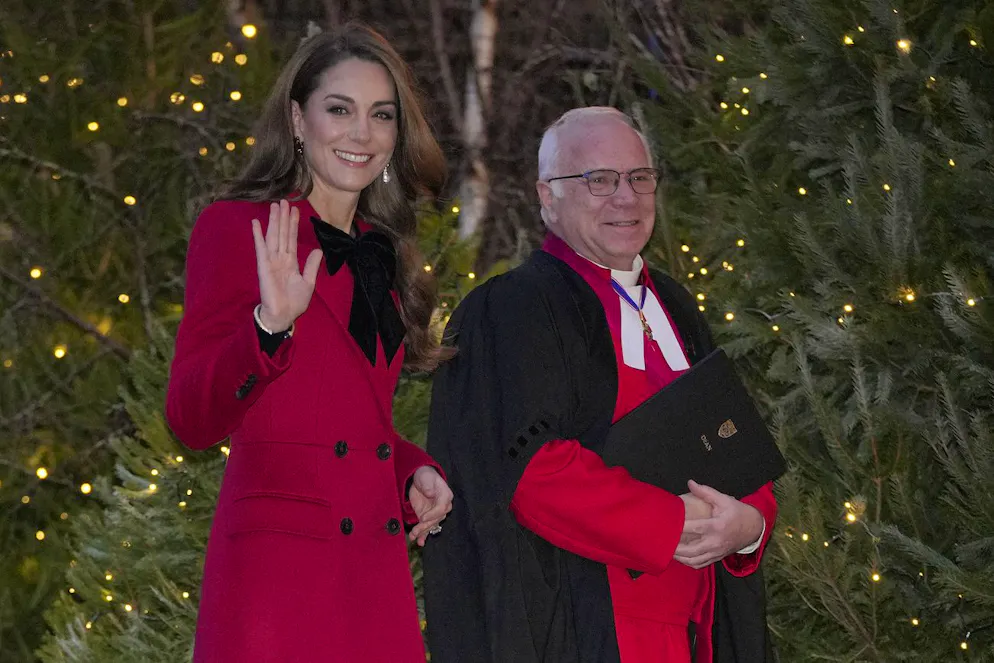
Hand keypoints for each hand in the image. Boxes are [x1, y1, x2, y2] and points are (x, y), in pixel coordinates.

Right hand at [251, 199, 322, 330]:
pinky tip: (256, 223)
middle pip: (282, 233)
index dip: (293, 224)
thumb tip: (318, 250)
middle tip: (284, 201)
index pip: (291, 238)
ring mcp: (271, 261)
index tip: (295, 210)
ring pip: (273, 237)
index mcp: (290, 262)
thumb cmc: (294, 302)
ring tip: (274, 206)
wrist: (284, 315)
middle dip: (283, 217)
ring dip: (273, 221)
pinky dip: (258, 235)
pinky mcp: (264, 266)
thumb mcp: (308, 282)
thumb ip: (312, 266)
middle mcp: (280, 258)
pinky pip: (261, 248)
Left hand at [408, 466, 453, 546]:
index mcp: (446, 496)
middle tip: (416, 530)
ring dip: (422, 532)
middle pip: (436, 519)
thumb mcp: (427, 478)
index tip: (422, 517)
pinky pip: (427, 527)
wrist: (420, 478)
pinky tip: (419, 541)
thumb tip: (430, 493)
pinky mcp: (427, 517)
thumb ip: (429, 486)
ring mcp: (434, 513)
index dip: (432, 514)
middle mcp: (442, 506)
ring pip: (431, 525)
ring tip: (414, 536)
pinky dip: (423, 535)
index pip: (441, 508)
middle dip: (425, 525)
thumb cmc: (426, 477)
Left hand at [673, 480, 763, 568]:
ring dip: (680, 558)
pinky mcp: (717, 558)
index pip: (694, 528)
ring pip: (694, 560)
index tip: (667, 524)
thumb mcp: (723, 499)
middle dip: (675, 548)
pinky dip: (689, 562)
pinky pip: (700, 564)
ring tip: (668, 550)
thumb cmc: (737, 512)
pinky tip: (680, 557)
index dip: (679, 527)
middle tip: (662, 541)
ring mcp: (716, 552)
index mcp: (716, 526)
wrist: (754, 528)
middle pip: (691, 550)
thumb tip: (690, 482)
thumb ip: (705, 492)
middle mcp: (715, 542)